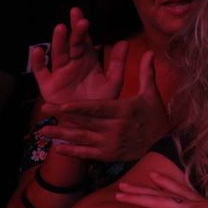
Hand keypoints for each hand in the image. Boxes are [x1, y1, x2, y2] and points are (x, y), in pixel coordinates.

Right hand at [29, 9, 125, 107]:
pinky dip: (38, 62)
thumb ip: (118, 63)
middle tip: (75, 15)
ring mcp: (60, 74)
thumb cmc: (101, 101)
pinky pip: (41, 72)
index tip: (82, 16)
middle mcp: (73, 64)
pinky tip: (38, 51)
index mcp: (87, 61)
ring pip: (58, 54)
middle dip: (74, 30)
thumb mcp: (113, 81)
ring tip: (60, 28)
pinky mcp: (48, 86)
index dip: (83, 29)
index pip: (85, 41)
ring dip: (59, 41)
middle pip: (72, 44)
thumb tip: (124, 41)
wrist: (90, 123)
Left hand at [42, 52, 169, 162]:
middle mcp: (115, 128)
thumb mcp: (152, 94)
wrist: (164, 144)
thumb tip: (150, 52)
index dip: (78, 108)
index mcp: (124, 111)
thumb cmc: (156, 117)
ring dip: (62, 135)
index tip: (62, 105)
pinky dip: (72, 151)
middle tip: (44, 110)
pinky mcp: (108, 155)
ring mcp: (110, 143)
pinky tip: (58, 149)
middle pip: (85, 122)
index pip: (97, 108)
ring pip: (82, 138)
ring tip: (44, 130)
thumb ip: (146, 73)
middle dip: (63, 116)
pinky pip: (87, 153)